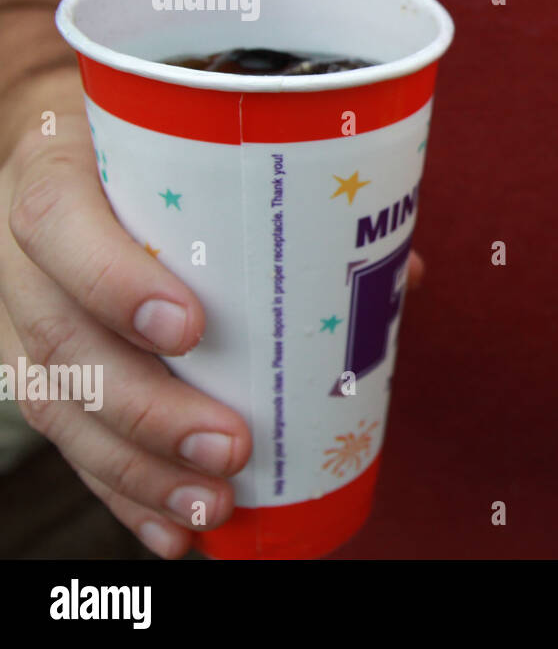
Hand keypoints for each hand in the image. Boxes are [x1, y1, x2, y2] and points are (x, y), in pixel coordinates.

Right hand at [1, 115, 425, 557]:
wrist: (71, 145)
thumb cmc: (156, 148)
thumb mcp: (202, 144)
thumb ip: (297, 197)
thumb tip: (404, 271)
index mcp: (61, 170)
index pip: (57, 220)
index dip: (113, 281)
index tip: (191, 330)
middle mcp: (27, 254)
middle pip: (62, 341)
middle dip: (148, 411)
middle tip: (232, 446)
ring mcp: (23, 316)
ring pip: (58, 405)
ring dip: (138, 469)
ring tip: (213, 504)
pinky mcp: (35, 368)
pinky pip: (67, 439)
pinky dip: (121, 490)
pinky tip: (172, 529)